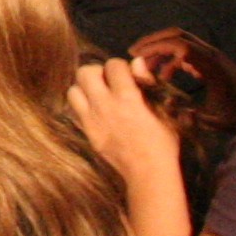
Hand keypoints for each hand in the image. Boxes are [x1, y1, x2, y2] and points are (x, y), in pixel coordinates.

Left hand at [69, 57, 184, 184]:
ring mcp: (92, 120)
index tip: (128, 77)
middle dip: (96, 72)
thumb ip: (147, 84)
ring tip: (98, 96)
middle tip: (108, 82)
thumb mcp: (163, 110)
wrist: (148, 173)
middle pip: (84, 72)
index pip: (113, 65)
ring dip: (84, 89)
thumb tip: (136, 62)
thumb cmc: (162, 143)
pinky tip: (95, 112)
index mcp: (127, 98)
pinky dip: (82, 106)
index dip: (121, 67)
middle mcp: (105, 105)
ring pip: (73, 90)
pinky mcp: (86, 133)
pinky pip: (74, 110)